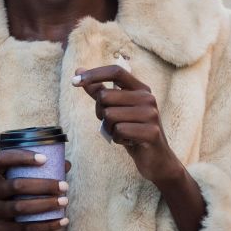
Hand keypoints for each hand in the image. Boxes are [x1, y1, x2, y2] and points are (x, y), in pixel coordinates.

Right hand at [0, 149, 69, 230]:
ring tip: (64, 201)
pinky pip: (24, 228)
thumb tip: (65, 165)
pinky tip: (61, 222)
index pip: (1, 159)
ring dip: (46, 204)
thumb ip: (24, 173)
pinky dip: (45, 226)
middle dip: (44, 185)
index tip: (44, 158)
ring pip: (21, 208)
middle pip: (17, 185)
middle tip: (64, 185)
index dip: (22, 157)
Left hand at [72, 65, 183, 185]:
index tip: (74, 81)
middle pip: (105, 97)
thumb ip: (99, 91)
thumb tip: (78, 72)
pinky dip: (117, 139)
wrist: (155, 158)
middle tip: (113, 123)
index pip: (116, 72)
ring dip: (110, 128)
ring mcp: (151, 114)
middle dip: (100, 112)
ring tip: (123, 133)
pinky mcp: (151, 132)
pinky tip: (129, 142)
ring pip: (109, 115)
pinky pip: (119, 131)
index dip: (94, 74)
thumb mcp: (115, 109)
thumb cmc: (132, 131)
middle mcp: (147, 97)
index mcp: (140, 89)